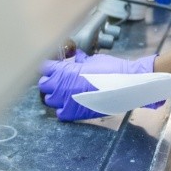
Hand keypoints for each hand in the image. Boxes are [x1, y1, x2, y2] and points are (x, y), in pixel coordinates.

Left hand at [37, 51, 157, 120]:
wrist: (126, 85)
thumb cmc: (111, 68)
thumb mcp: (93, 59)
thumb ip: (80, 60)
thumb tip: (75, 57)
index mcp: (67, 71)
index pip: (46, 68)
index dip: (49, 67)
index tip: (53, 66)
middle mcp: (63, 86)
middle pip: (44, 84)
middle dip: (50, 80)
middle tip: (58, 78)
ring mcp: (68, 101)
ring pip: (49, 100)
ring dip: (54, 95)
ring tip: (63, 92)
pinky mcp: (75, 114)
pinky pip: (60, 113)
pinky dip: (62, 108)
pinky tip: (70, 103)